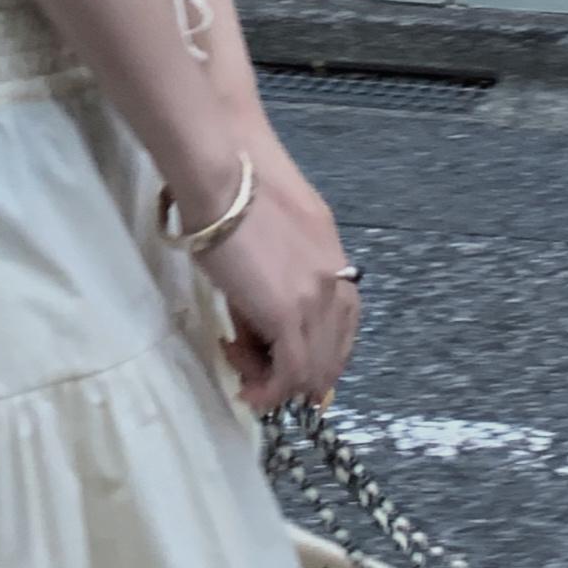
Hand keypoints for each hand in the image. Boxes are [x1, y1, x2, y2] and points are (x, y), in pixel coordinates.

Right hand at [196, 156, 359, 412]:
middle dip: (300, 374)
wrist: (223, 174)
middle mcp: (337, 281)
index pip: (344, 322)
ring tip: (247, 378)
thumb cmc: (235, 188)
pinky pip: (289, 372)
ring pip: (313, 367)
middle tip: (262, 375)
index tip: (291, 364)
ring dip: (280, 384)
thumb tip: (258, 302)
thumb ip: (279, 268)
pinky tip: (249, 393)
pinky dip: (270, 392)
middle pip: (333, 351)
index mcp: (334, 257)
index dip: (321, 352)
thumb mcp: (272, 231)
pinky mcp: (289, 314)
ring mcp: (317, 299)